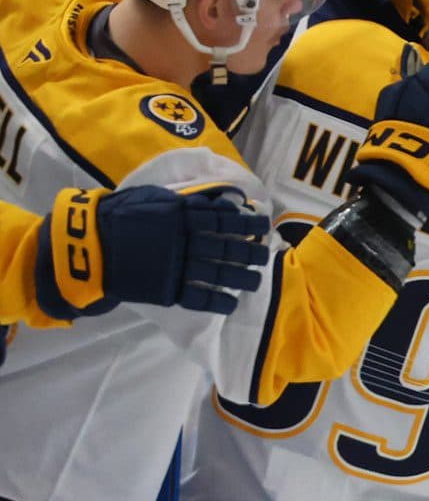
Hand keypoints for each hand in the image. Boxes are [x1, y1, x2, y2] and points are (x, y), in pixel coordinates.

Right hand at [36, 184, 269, 318]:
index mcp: (181, 215)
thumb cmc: (122, 214)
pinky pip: (200, 298)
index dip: (248, 223)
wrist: (91, 243)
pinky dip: (219, 301)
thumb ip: (189, 202)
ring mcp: (176, 266)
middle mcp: (183, 241)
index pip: (223, 219)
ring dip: (242, 278)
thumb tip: (224, 202)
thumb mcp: (156, 198)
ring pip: (219, 273)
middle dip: (250, 252)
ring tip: (255, 280)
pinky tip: (232, 302)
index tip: (266, 224)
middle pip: (227, 248)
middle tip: (265, 255)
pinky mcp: (168, 289)